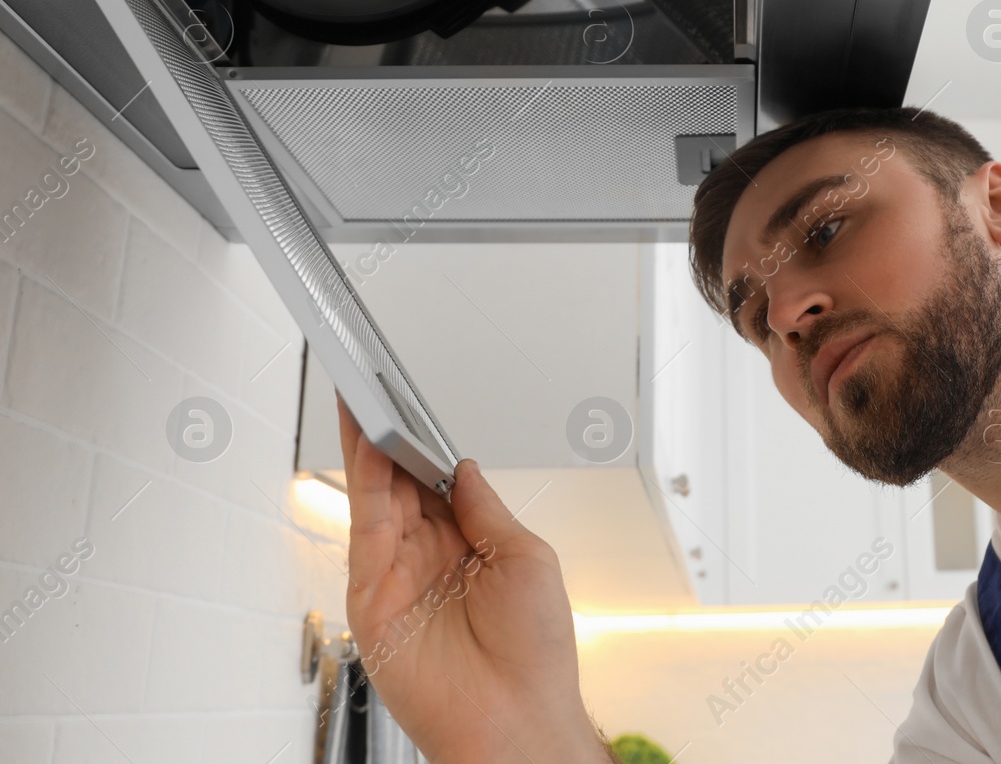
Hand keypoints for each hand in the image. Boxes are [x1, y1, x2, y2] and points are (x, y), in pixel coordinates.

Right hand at [336, 396, 611, 763]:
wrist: (516, 719)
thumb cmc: (536, 656)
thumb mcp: (527, 559)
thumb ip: (485, 508)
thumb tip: (460, 466)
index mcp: (471, 548)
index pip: (437, 484)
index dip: (424, 444)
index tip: (414, 403)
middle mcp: (430, 560)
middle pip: (400, 483)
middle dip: (387, 435)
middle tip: (374, 384)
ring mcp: (399, 578)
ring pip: (377, 496)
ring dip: (367, 445)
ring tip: (364, 396)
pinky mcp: (373, 599)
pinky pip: (366, 528)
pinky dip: (362, 481)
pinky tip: (366, 444)